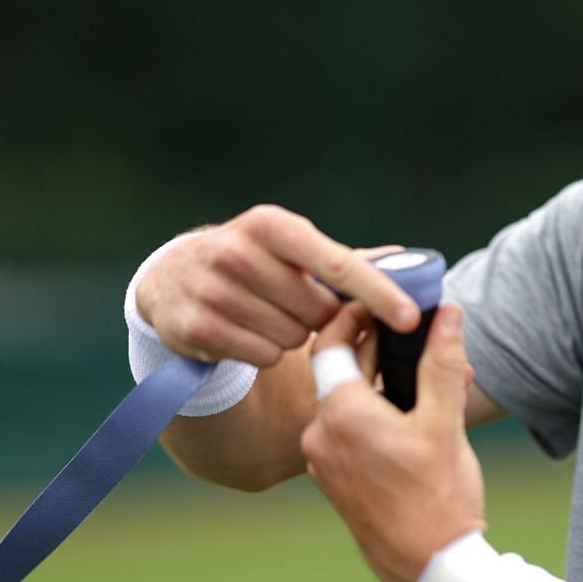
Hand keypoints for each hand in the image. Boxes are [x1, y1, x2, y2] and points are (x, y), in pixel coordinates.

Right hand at [134, 204, 421, 366]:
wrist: (172, 278)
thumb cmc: (251, 260)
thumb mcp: (289, 247)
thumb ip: (344, 257)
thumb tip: (403, 257)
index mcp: (270, 225)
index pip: (336, 263)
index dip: (378, 292)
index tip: (411, 317)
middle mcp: (238, 252)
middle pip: (318, 310)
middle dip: (318, 315)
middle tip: (295, 304)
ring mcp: (214, 291)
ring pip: (292, 337)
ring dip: (291, 335)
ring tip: (266, 315)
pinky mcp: (198, 328)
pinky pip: (263, 356)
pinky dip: (265, 352)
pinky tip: (246, 332)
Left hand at [302, 302, 484, 581]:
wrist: (429, 569)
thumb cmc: (438, 498)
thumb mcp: (445, 422)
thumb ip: (442, 362)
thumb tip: (447, 313)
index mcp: (340, 414)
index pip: (331, 342)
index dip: (354, 314)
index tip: (382, 300)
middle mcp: (320, 434)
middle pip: (341, 369)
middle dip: (380, 347)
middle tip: (416, 329)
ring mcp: (324, 460)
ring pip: (348, 400)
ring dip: (383, 381)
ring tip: (431, 375)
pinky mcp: (336, 479)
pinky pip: (350, 429)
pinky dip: (376, 412)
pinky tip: (416, 412)